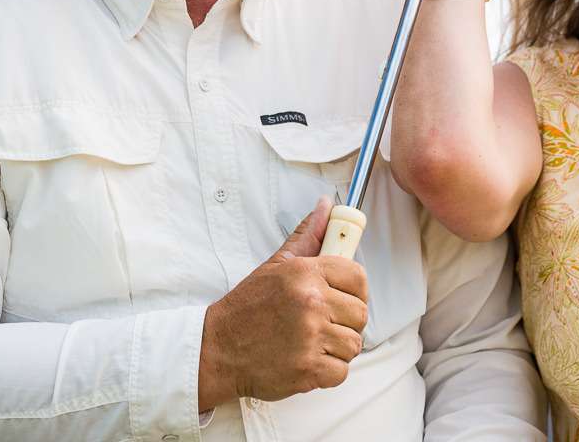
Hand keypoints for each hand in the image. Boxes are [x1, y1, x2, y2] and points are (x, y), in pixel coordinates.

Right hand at [198, 197, 369, 408]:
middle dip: (345, 321)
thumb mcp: (275, 265)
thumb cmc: (247, 309)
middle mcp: (311, 302)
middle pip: (360, 314)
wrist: (218, 349)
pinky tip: (307, 360)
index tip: (344, 297)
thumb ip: (307, 236)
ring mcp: (311, 337)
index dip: (355, 290)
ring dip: (337, 348)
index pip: (358, 277)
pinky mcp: (309, 369)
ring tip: (311, 342)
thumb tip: (327, 207)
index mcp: (305, 273)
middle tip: (322, 324)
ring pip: (353, 344)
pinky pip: (342, 371)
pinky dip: (328, 371)